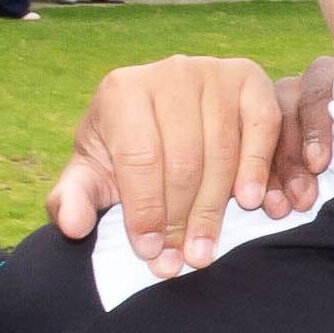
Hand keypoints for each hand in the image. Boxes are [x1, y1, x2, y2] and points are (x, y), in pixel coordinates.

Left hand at [48, 54, 333, 269]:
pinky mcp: (249, 79)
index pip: (139, 158)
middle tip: (181, 261)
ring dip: (216, 207)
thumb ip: (73, 200)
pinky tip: (250, 202)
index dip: (146, 211)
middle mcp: (169, 72)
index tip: (150, 252)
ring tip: (205, 248)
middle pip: (183, 159)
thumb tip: (71, 224)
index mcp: (122, 90)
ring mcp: (212, 72)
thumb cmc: (124, 154)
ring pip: (221, 150)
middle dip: (180, 219)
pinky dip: (258, 166)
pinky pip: (262, 127)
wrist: (165, 116)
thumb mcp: (92, 175)